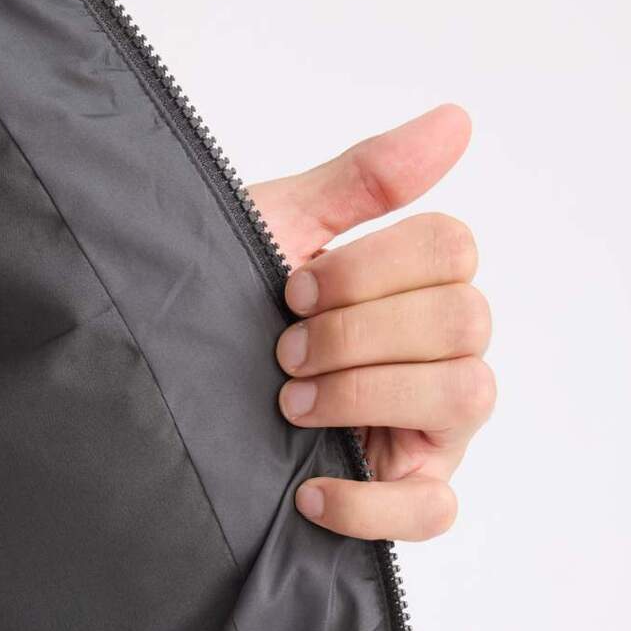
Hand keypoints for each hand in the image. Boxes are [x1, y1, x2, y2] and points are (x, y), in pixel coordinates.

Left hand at [246, 104, 494, 540]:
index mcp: (420, 285)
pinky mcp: (412, 495)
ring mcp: (438, 428)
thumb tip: (456, 120)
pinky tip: (309, 490)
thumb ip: (364, 181)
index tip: (294, 289)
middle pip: (466, 320)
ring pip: (467, 395)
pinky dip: (372, 504)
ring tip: (292, 405)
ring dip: (370, 395)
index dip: (371, 267)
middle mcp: (445, 352)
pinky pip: (435, 510)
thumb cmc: (225, 304)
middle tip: (286, 351)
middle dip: (362, 332)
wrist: (164, 391)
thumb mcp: (281, 232)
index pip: (453, 249)